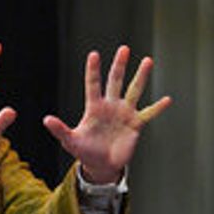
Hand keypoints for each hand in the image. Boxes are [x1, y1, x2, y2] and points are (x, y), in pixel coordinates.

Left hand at [43, 45, 170, 183]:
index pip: (93, 84)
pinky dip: (157, 108)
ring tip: (148, 60)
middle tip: (124, 49)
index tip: (93, 54)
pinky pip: (148, 114)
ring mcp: (124, 113)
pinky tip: (167, 99)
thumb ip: (60, 130)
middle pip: (116, 81)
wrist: (101, 165)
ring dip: (141, 76)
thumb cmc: (84, 151)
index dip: (93, 70)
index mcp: (94, 107)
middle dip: (119, 65)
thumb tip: (46, 119)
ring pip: (134, 91)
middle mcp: (111, 106)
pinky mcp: (135, 125)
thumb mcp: (70, 141)